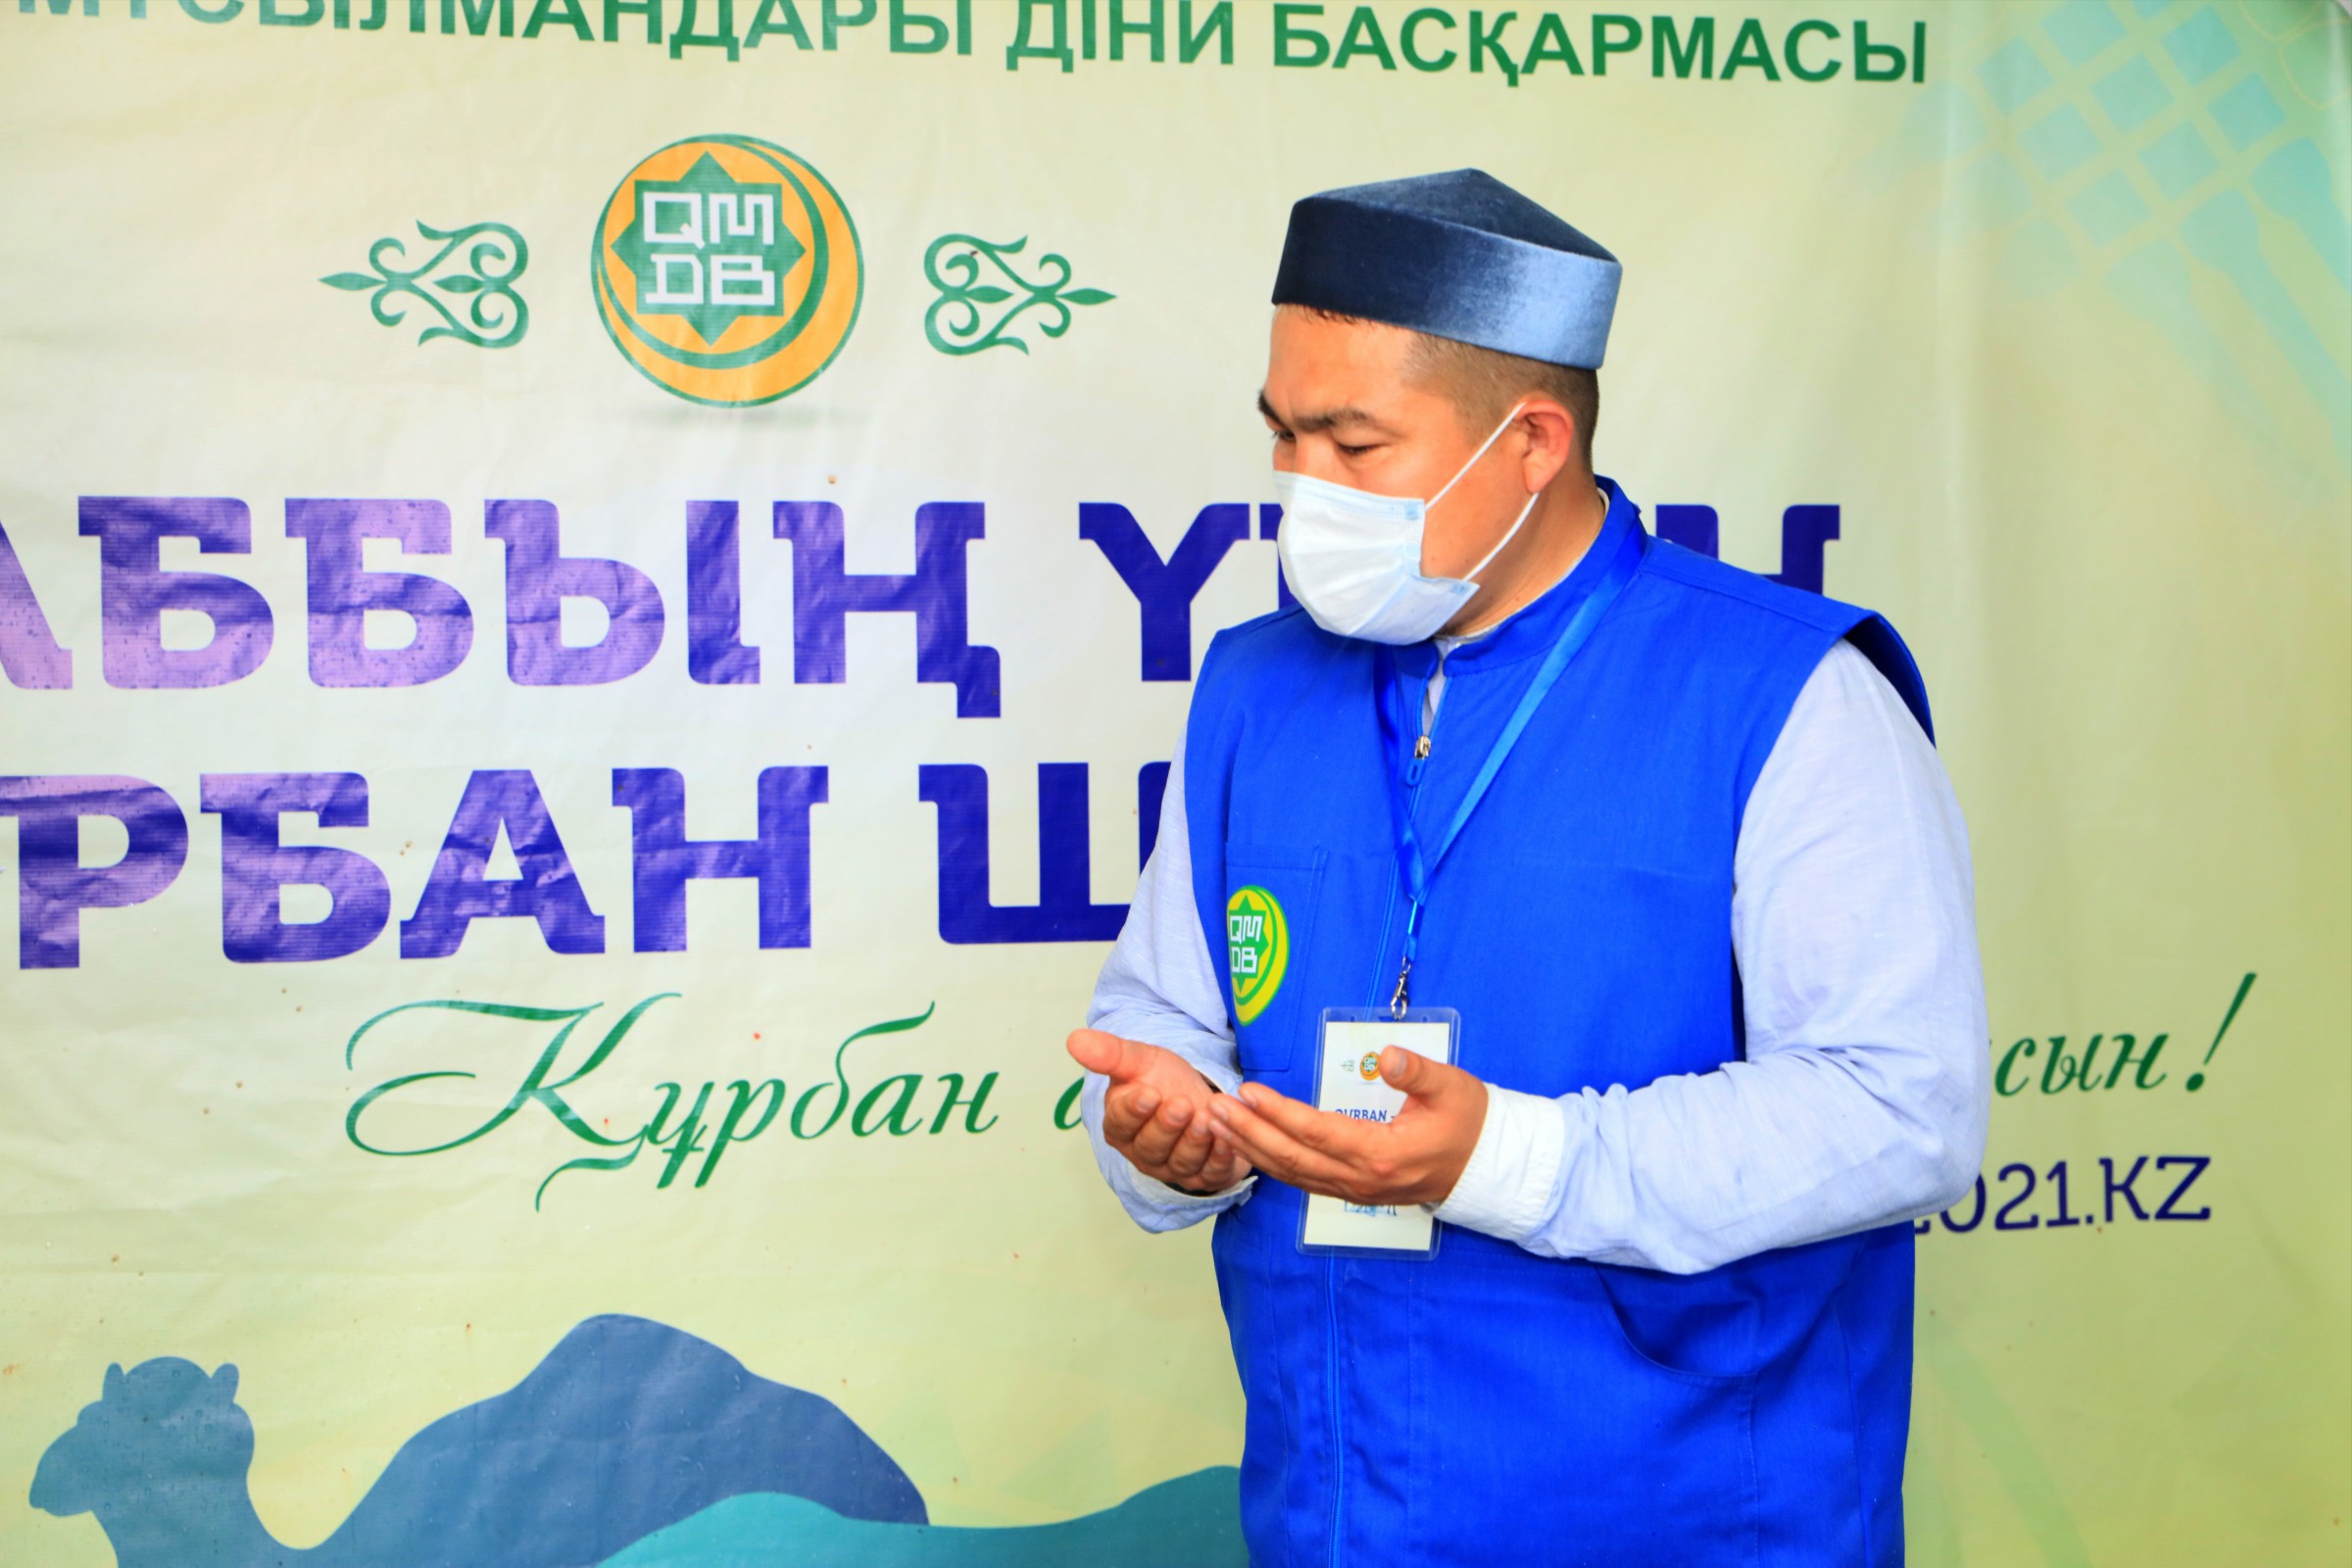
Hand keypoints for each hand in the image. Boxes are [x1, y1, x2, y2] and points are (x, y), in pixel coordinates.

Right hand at [1067, 1029, 1254, 1194]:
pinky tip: (1227, 1139)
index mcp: (1121, 1127)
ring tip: (1205, 1118)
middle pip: (1151, 1146)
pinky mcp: (1204, 1176)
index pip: (1121, 1123)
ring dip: (1194, 1142)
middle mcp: (1144, 1153)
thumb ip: (1110, 1054)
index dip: (1134, 1110)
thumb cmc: (1162, 1081)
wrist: (1198, 1096)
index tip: (1148, 1094)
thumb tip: (1074, 1039)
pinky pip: (1211, 1174)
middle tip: (1182, 1104)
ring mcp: (1174, 1168)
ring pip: (1181, 1162)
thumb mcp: (1139, 1061)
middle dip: (1167, 1126)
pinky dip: (1220, 1158)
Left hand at [1205, 1047, 1486, 1207]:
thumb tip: (1386, 1055)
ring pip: (1291, 1174)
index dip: (1278, 1113)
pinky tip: (1250, 1146)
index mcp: (1381, 1152)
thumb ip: (1418, 1072)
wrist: (1486, 1167)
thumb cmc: (1469, 1122)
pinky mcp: (1353, 1190)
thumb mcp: (1452, 1088)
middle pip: (1291, 1158)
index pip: (1315, 1132)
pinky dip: (1270, 1163)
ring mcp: (1355, 1190)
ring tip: (1218, 1124)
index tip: (1248, 1092)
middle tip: (1213, 1108)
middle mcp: (1361, 1178)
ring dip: (1251, 1149)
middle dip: (1248, 1133)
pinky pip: (1303, 1180)